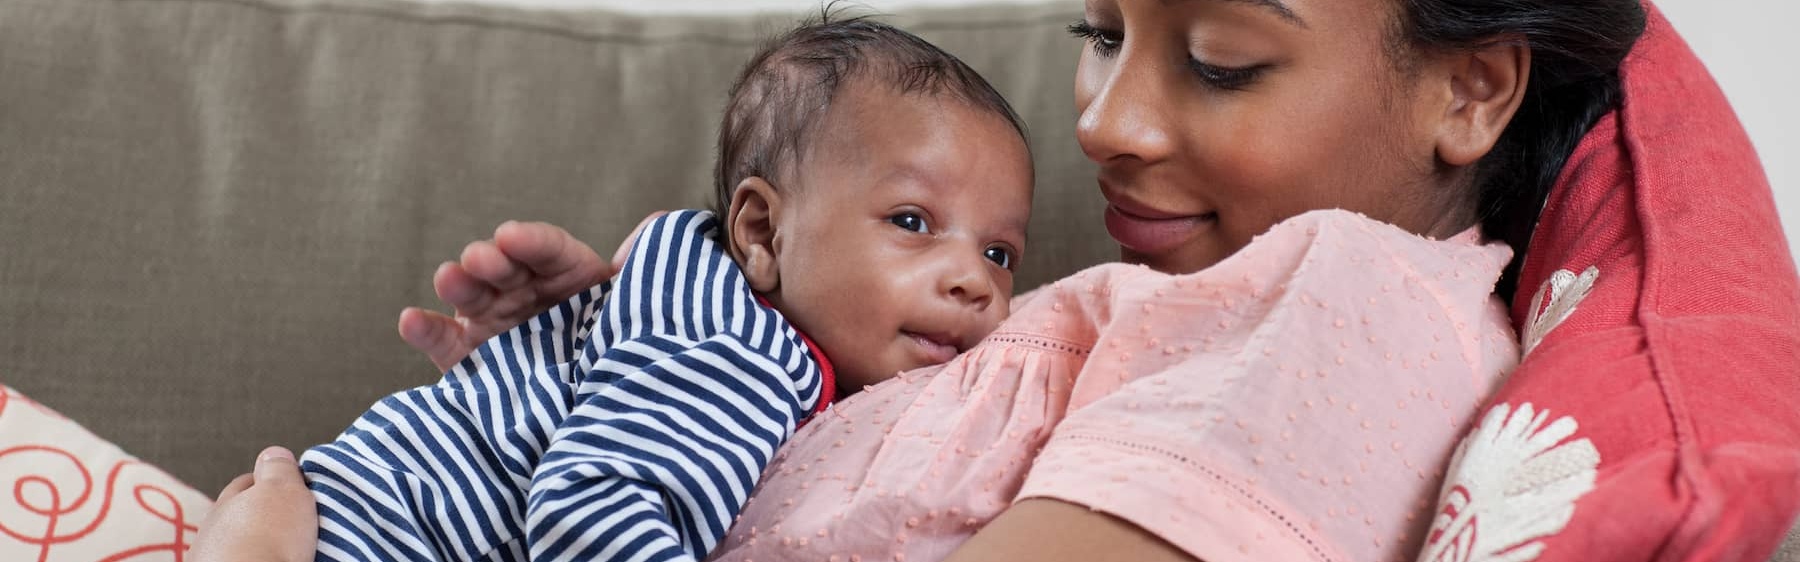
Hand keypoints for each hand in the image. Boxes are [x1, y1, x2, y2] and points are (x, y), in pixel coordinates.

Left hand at [190, 447, 318, 561]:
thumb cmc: (267, 540)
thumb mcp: (282, 490)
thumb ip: (278, 469)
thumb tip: (273, 453)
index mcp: (227, 502)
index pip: (247, 483)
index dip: (271, 481)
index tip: (295, 487)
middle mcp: (214, 532)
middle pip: (244, 516)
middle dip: (265, 516)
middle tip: (296, 520)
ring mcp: (214, 560)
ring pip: (242, 544)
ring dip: (262, 544)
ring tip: (290, 550)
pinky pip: (247, 560)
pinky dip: (260, 560)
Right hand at [399, 215, 664, 370]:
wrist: (600, 421)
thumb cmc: (619, 353)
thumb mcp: (636, 311)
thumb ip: (640, 273)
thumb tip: (660, 224)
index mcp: (569, 277)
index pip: (549, 250)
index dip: (531, 241)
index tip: (513, 236)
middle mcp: (528, 295)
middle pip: (506, 268)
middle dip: (493, 259)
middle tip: (483, 259)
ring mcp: (496, 325)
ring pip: (472, 296)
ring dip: (459, 282)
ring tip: (450, 277)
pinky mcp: (470, 360)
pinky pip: (444, 342)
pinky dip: (425, 330)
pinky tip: (411, 319)